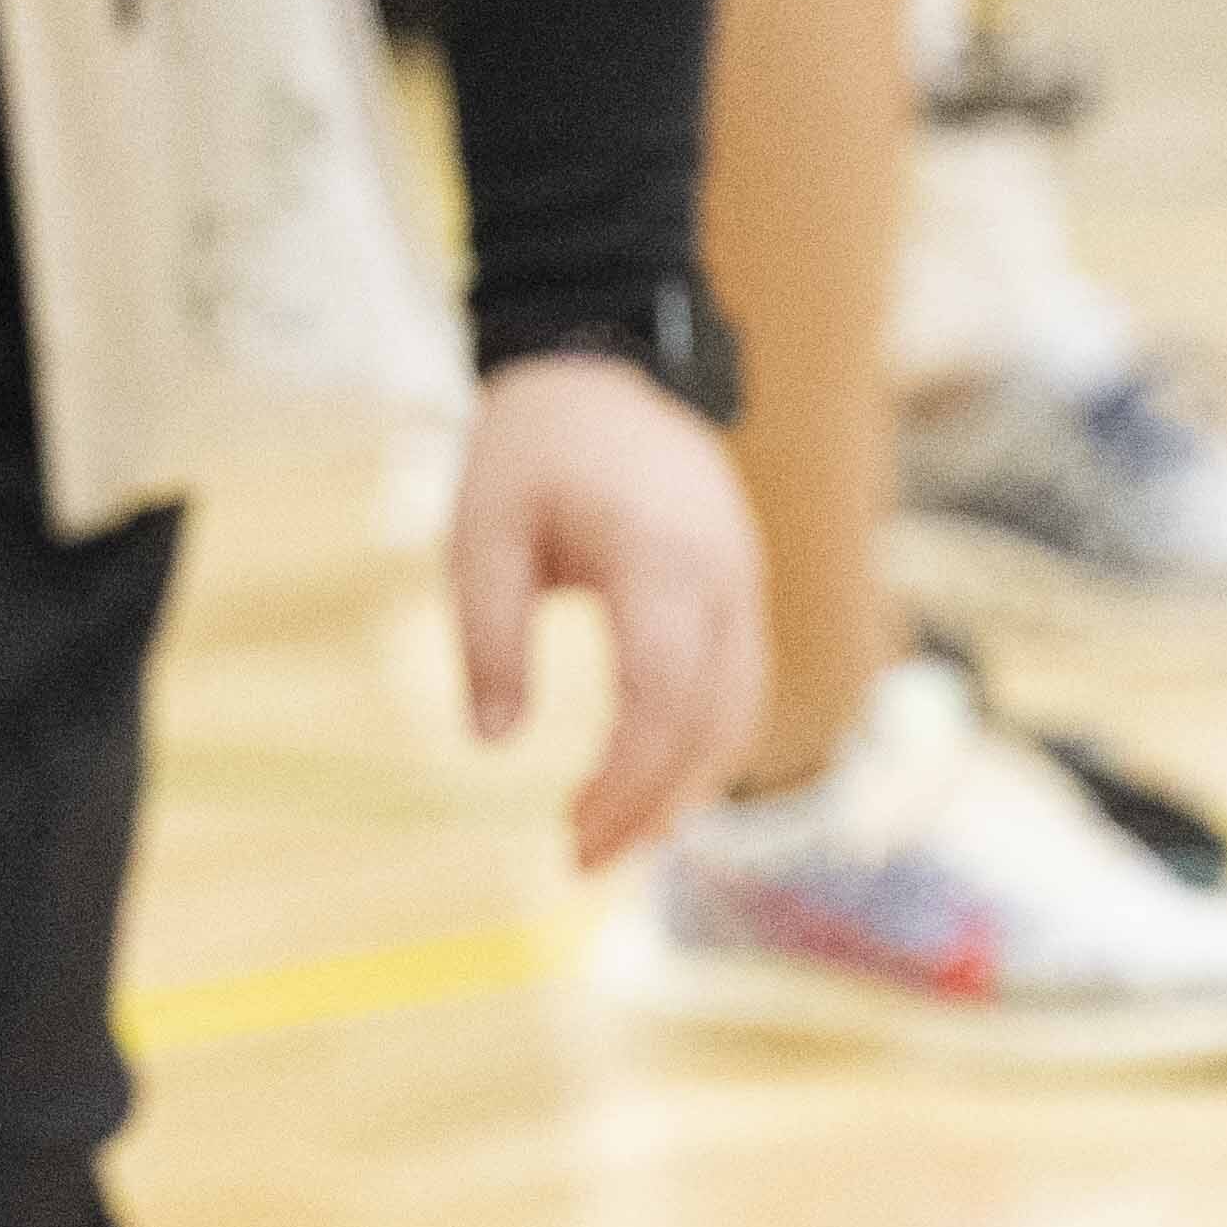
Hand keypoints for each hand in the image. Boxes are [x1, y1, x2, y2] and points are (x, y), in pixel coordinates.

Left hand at [444, 349, 762, 868]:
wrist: (605, 363)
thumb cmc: (532, 448)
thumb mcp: (480, 532)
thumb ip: (489, 635)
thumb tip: (493, 743)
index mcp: (658, 557)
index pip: (662, 699)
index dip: (625, 784)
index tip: (568, 839)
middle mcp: (724, 575)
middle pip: (711, 723)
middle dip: (651, 807)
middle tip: (580, 863)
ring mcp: (745, 579)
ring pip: (739, 713)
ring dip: (684, 788)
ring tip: (614, 840)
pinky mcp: (742, 587)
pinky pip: (741, 685)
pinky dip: (703, 745)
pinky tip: (652, 785)